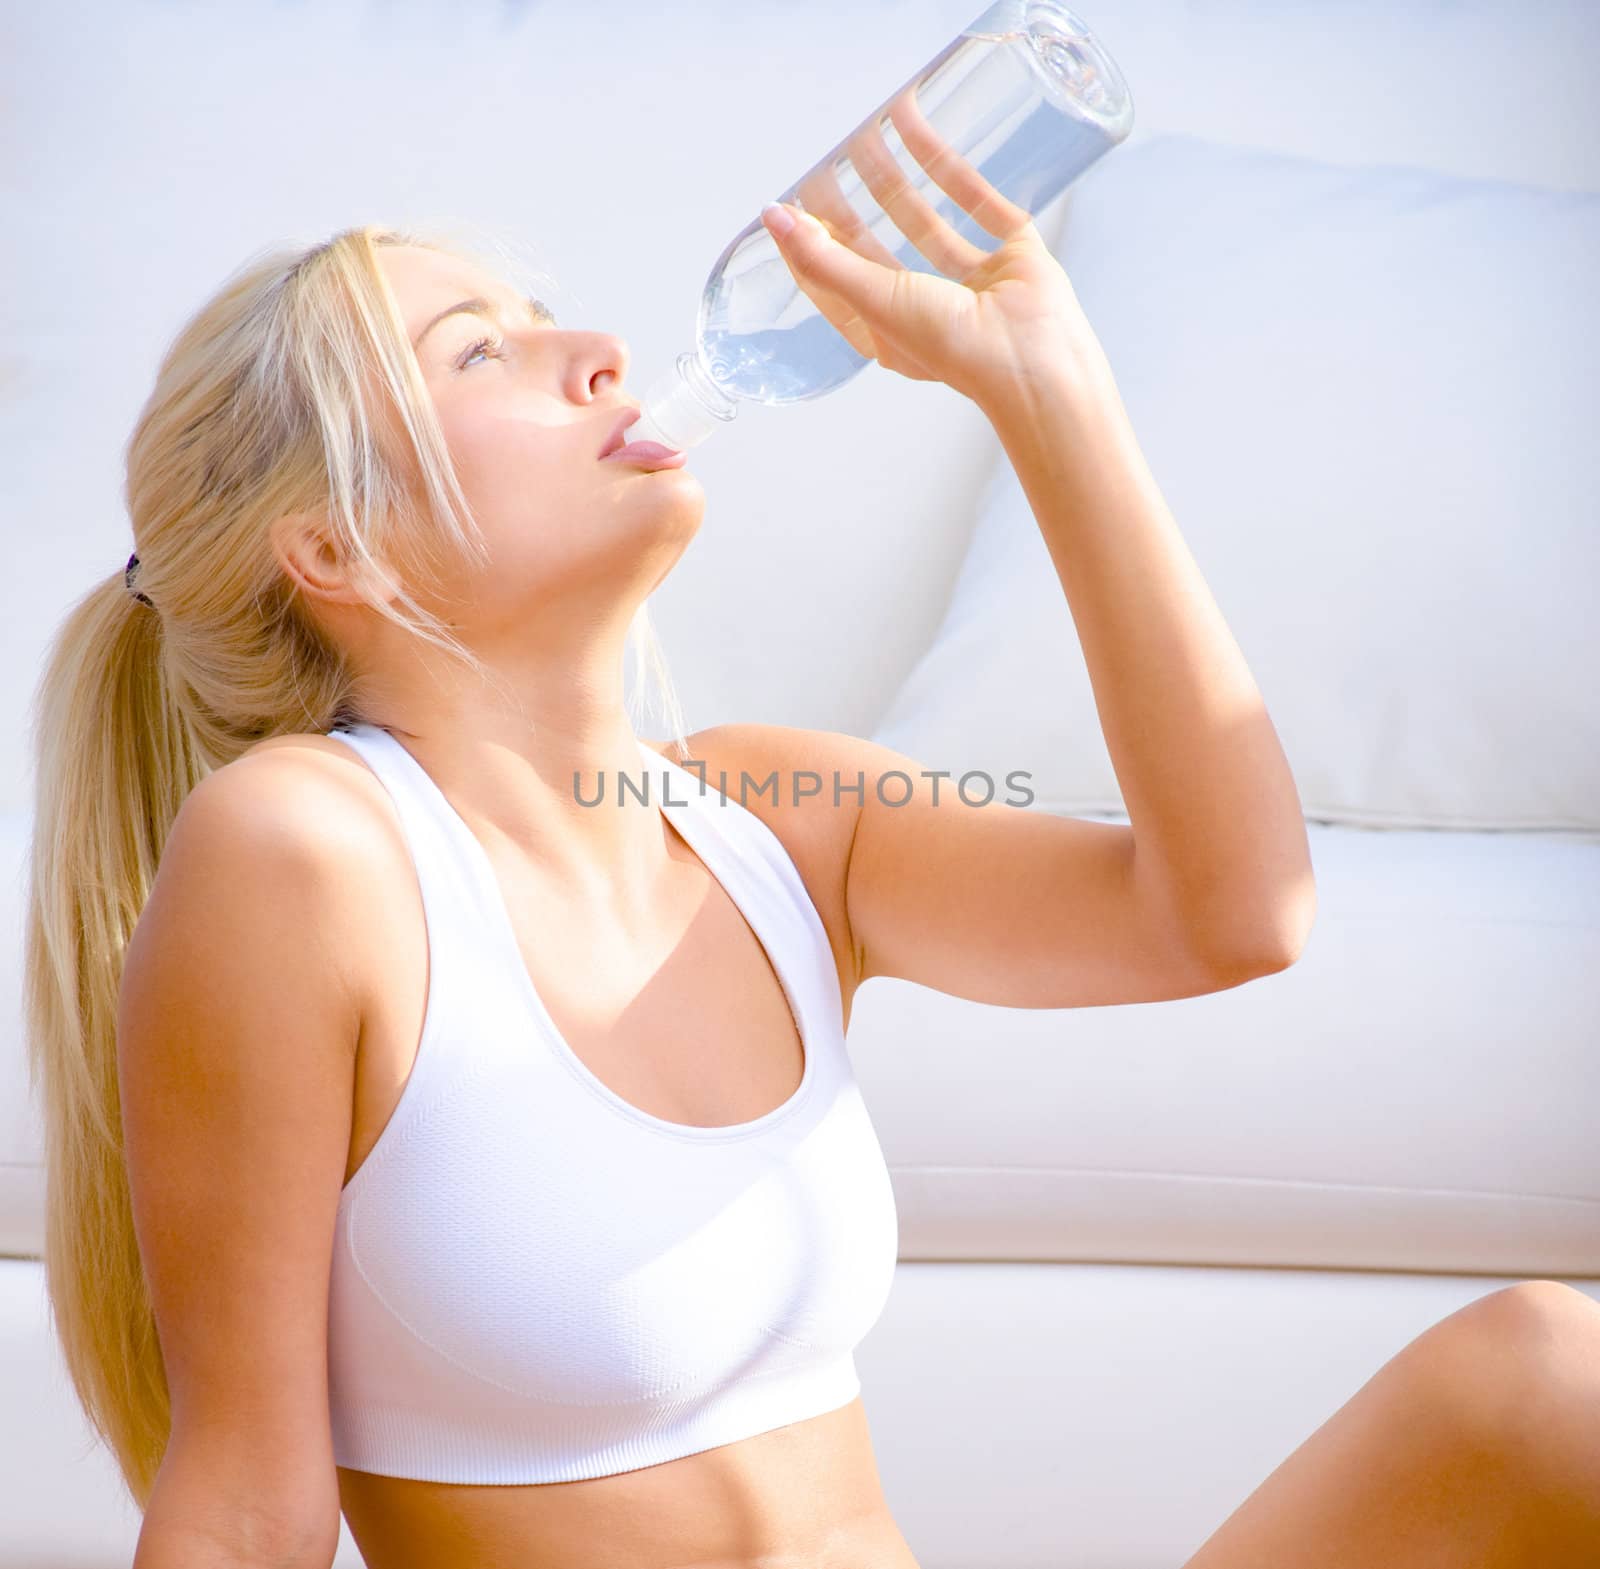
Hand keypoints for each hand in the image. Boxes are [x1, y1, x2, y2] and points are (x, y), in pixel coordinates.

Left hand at [760, 83, 1112, 409]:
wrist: (1036, 361)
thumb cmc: (953, 346)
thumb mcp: (874, 302)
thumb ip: (823, 260)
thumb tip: (773, 217)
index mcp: (889, 333)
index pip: (835, 284)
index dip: (809, 247)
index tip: (786, 207)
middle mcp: (928, 308)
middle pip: (877, 248)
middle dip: (849, 206)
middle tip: (826, 161)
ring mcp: (973, 280)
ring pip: (923, 220)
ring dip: (892, 177)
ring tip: (866, 133)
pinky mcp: (1012, 252)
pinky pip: (975, 200)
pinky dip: (947, 164)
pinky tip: (919, 129)